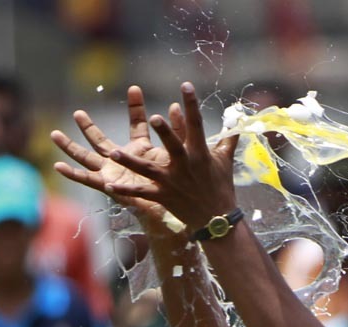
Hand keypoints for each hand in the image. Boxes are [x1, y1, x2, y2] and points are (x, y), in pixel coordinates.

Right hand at [51, 86, 185, 236]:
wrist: (174, 205)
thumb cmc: (175, 182)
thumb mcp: (175, 152)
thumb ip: (177, 130)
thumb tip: (175, 106)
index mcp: (140, 149)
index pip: (137, 124)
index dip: (136, 107)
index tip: (136, 88)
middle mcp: (123, 160)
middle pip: (100, 140)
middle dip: (88, 127)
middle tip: (78, 112)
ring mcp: (112, 172)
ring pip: (86, 157)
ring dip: (70, 146)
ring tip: (54, 134)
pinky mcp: (108, 185)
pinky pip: (87, 179)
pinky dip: (73, 174)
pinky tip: (58, 167)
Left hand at [102, 82, 240, 230]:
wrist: (216, 220)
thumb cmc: (221, 187)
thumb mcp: (225, 161)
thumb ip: (228, 138)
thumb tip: (238, 119)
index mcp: (200, 154)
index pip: (196, 124)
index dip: (191, 104)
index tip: (186, 85)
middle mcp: (185, 166)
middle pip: (173, 146)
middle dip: (165, 132)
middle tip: (153, 118)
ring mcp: (172, 182)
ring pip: (148, 169)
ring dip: (129, 161)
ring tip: (111, 153)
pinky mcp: (163, 197)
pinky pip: (141, 192)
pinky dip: (125, 190)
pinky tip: (109, 185)